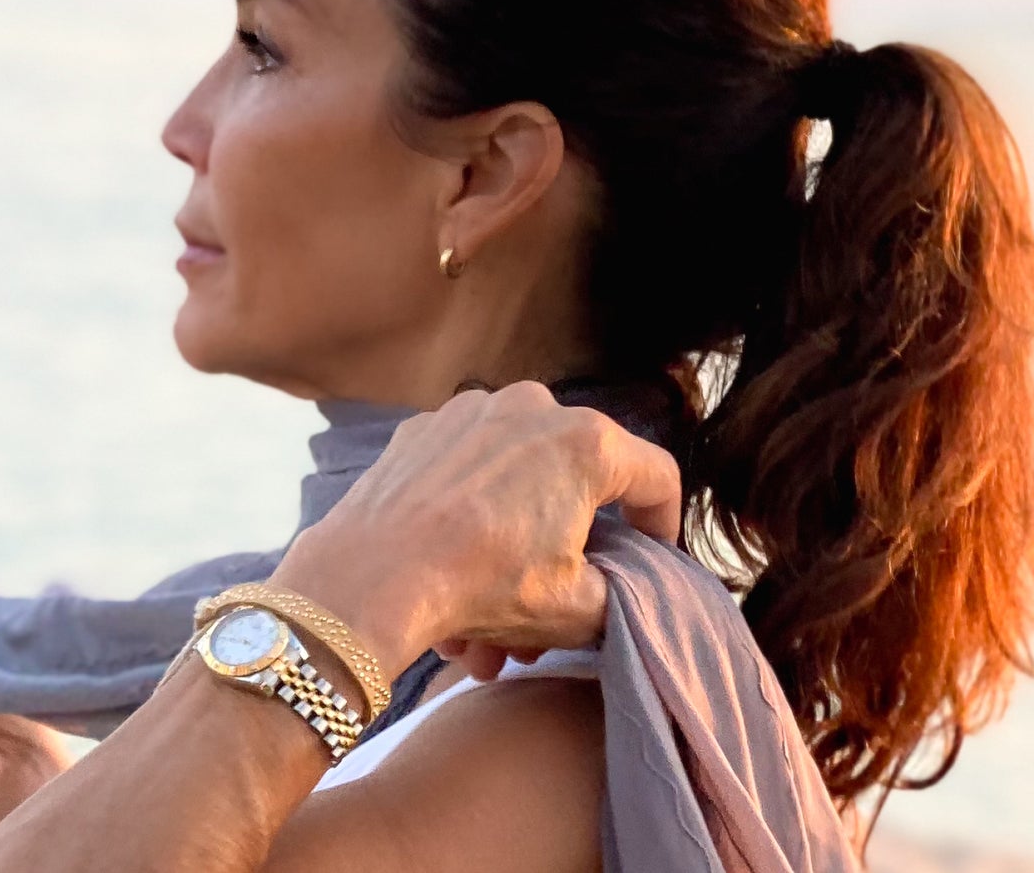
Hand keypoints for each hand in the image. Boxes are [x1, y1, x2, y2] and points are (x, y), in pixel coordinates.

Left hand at [267, 381, 681, 679]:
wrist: (371, 576)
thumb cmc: (482, 585)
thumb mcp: (578, 609)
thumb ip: (622, 592)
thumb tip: (618, 587)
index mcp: (587, 442)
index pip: (655, 477)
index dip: (663, 526)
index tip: (651, 562)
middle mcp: (531, 408)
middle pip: (575, 485)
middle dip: (567, 555)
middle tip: (554, 612)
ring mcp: (469, 412)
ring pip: (515, 487)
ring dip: (513, 550)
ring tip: (490, 625)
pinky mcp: (421, 430)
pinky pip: (467, 477)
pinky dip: (470, 521)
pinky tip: (452, 578)